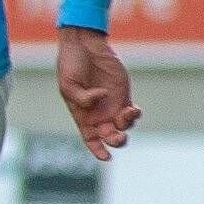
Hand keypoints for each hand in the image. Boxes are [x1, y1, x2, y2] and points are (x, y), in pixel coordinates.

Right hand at [57, 25, 141, 161]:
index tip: (106, 158)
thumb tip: (101, 98)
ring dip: (127, 125)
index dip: (98, 151)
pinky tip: (133, 109)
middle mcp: (98, 114)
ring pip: (124, 127)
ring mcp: (112, 105)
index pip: (90, 140)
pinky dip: (135, 115)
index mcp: (81, 115)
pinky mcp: (124, 95)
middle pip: (110, 137)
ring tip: (128, 112)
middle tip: (118, 137)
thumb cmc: (70, 65)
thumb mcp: (68, 84)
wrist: (84, 45)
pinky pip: (133, 113)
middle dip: (116, 140)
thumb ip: (82, 98)